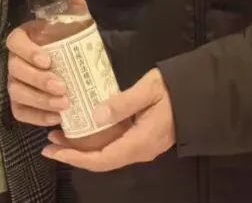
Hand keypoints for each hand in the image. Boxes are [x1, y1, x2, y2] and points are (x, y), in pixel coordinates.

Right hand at [6, 23, 68, 127]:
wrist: (72, 66)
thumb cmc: (68, 42)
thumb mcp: (74, 22)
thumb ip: (73, 4)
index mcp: (23, 38)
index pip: (15, 42)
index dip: (28, 52)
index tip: (48, 60)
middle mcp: (14, 61)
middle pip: (17, 71)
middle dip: (39, 81)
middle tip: (62, 87)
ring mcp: (15, 83)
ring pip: (17, 93)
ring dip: (40, 100)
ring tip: (63, 104)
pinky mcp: (19, 103)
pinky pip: (20, 112)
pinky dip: (36, 117)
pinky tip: (55, 117)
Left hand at [42, 68, 175, 171]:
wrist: (201, 95)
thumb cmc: (175, 90)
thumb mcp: (148, 89)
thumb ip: (122, 103)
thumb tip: (94, 115)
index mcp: (139, 142)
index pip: (101, 159)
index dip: (75, 157)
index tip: (53, 150)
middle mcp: (140, 151)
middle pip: (101, 161)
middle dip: (73, 153)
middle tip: (49, 141)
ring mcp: (142, 147)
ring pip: (107, 155)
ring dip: (83, 148)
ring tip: (62, 133)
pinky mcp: (143, 139)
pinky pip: (115, 147)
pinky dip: (96, 142)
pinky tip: (85, 128)